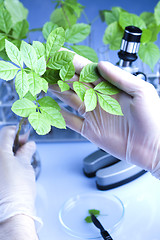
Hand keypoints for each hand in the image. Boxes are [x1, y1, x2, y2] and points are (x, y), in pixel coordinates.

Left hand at [0, 126, 39, 224]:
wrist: (12, 213)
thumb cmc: (18, 191)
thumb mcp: (25, 166)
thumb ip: (26, 151)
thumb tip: (29, 145)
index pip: (6, 132)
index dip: (17, 131)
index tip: (24, 134)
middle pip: (1, 142)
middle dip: (12, 141)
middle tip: (23, 146)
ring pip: (0, 153)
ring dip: (8, 151)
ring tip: (19, 157)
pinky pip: (0, 163)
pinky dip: (4, 161)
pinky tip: (12, 166)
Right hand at [49, 56, 159, 177]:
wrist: (154, 146)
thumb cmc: (153, 118)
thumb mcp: (141, 91)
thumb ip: (120, 78)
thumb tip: (101, 64)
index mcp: (111, 87)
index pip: (87, 71)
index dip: (72, 62)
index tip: (57, 54)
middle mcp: (100, 99)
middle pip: (74, 83)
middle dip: (59, 74)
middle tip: (44, 66)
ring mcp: (93, 114)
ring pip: (70, 99)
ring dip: (56, 91)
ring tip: (43, 82)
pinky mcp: (90, 130)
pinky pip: (71, 121)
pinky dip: (60, 116)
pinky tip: (51, 109)